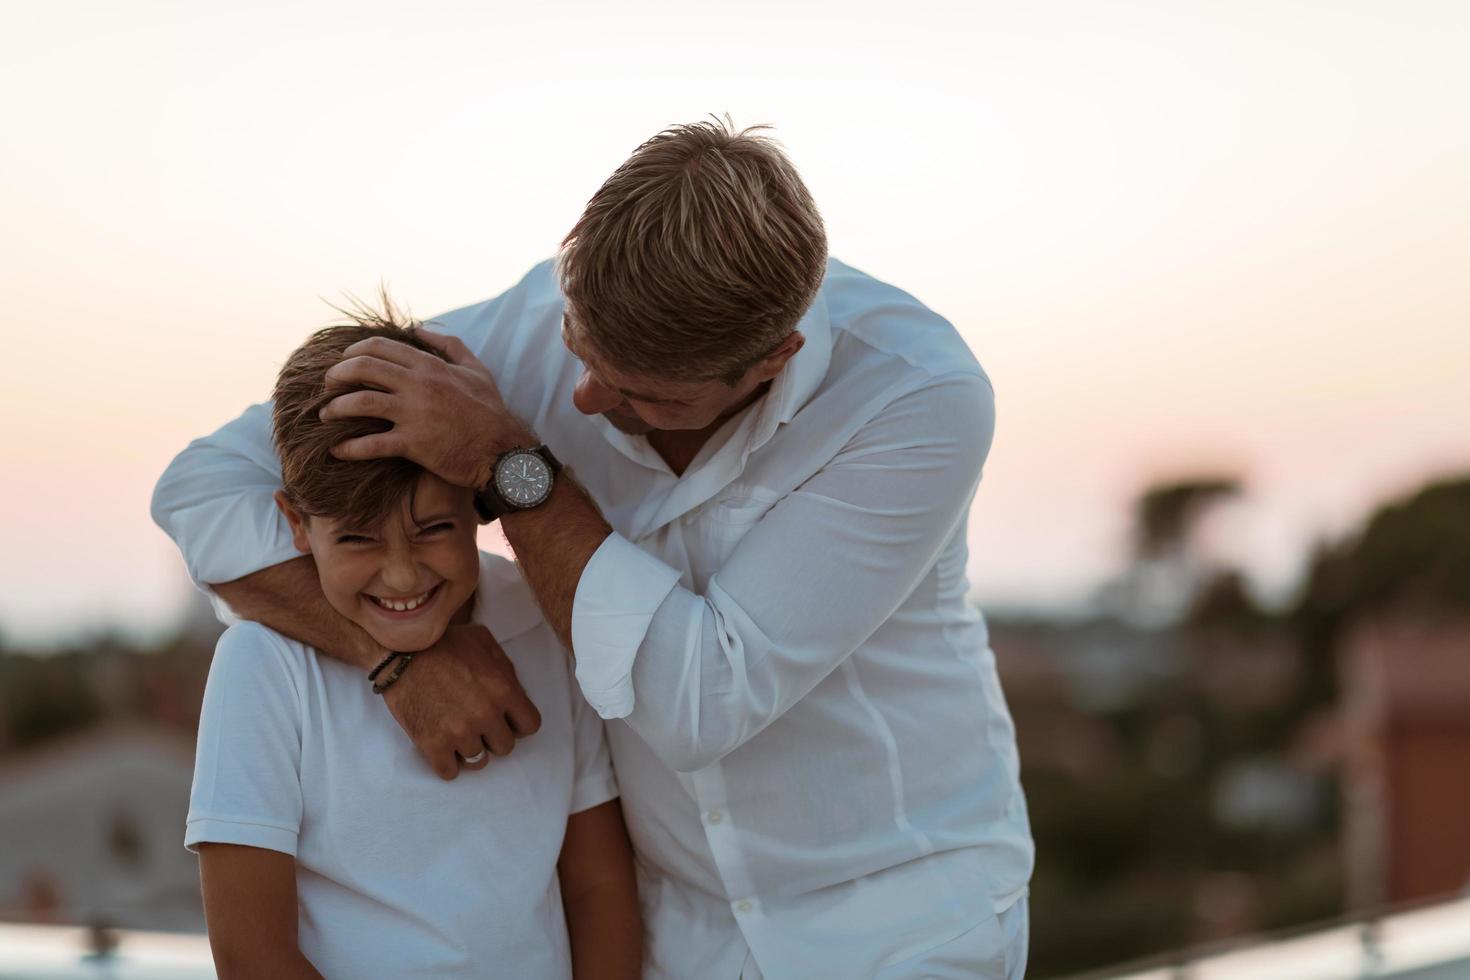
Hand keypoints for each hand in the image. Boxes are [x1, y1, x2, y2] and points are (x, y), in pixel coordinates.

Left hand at [321, 327, 535, 487]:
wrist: (503, 452)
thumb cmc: (490, 412)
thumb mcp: (476, 370)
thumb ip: (449, 345)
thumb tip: (419, 329)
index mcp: (429, 366)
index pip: (379, 347)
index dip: (352, 352)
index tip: (343, 364)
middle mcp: (418, 385)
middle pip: (362, 368)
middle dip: (336, 375)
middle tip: (327, 387)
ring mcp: (414, 414)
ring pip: (360, 402)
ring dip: (334, 408)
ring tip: (324, 416)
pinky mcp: (413, 444)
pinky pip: (371, 444)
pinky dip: (348, 448)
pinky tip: (336, 451)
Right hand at [380, 623, 541, 778]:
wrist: (398, 652)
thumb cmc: (442, 643)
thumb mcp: (482, 640)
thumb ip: (505, 667)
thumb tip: (515, 691)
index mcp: (503, 689)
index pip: (530, 726)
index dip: (518, 723)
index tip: (505, 719)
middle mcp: (485, 715)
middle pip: (505, 747)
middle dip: (494, 737)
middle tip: (478, 725)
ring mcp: (459, 732)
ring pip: (478, 761)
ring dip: (470, 750)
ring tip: (457, 733)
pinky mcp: (432, 745)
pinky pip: (450, 772)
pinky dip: (448, 763)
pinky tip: (442, 747)